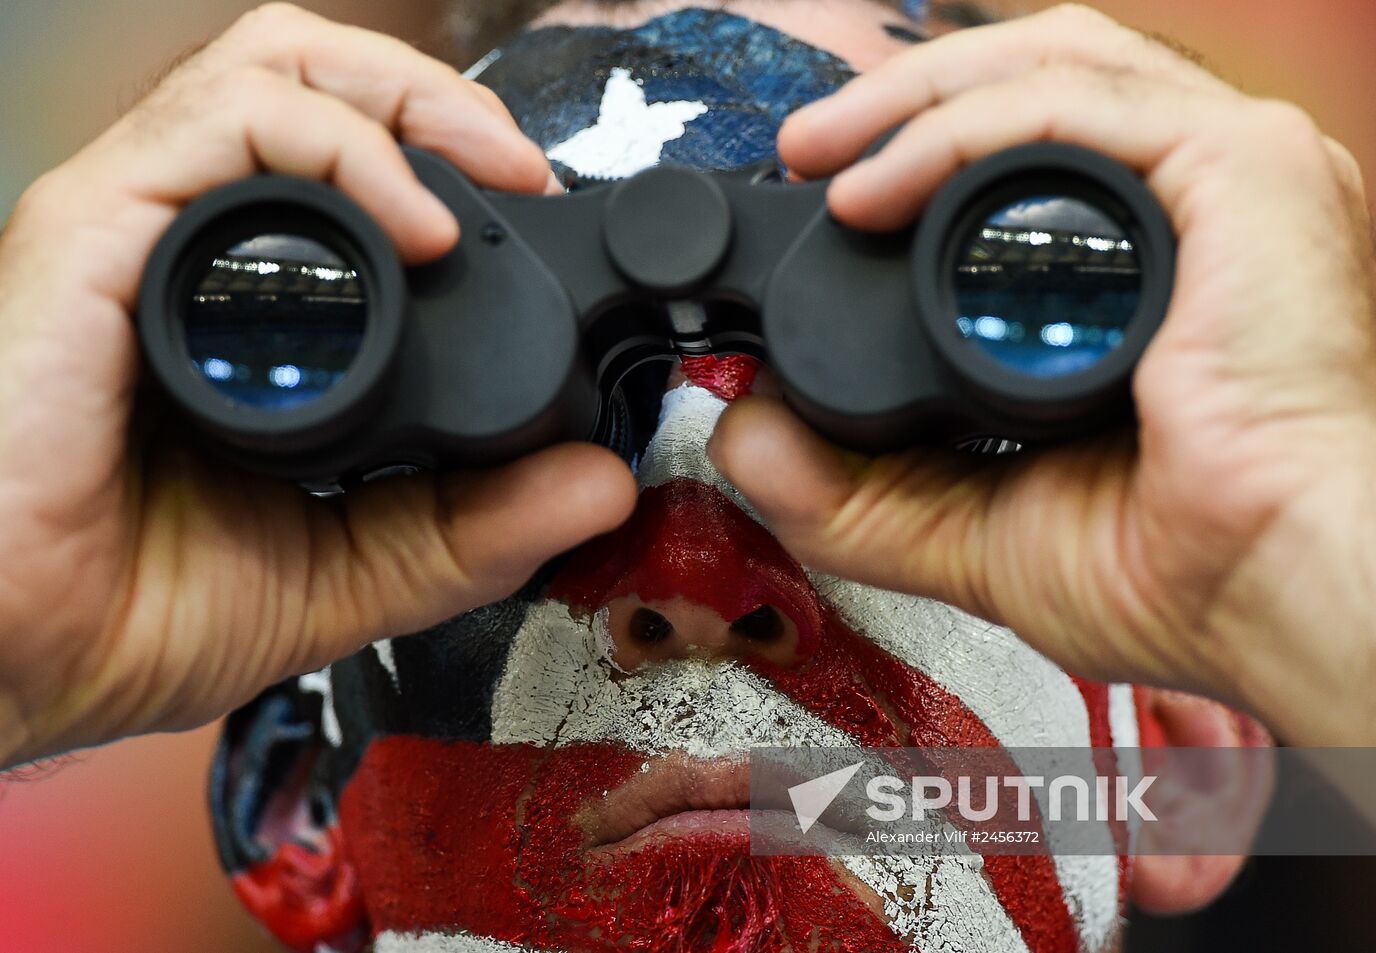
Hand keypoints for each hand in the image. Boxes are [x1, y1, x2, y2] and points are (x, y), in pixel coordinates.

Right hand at [0, 3, 634, 767]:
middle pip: (314, 83)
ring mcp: (135, 228)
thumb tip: (600, 485)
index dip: (450, 156)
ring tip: (489, 173)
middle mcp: (189, 244)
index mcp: (246, 298)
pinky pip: (222, 128)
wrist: (17, 665)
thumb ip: (475, 529)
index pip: (346, 160)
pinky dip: (341, 151)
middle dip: (436, 100)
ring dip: (403, 101)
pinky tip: (417, 224)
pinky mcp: (92, 239)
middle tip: (522, 168)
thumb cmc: (140, 611)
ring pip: (272, 72)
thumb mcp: (354, 568)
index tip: (538, 210)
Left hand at [710, 4, 1375, 745]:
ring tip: (823, 154)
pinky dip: (955, 135)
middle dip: (904, 105)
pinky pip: (1069, 111)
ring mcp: (1227, 173)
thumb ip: (855, 491)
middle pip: (1036, 85)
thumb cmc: (1183, 568)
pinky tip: (876, 187)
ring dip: (914, 99)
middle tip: (808, 155)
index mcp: (1153, 265)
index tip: (828, 203)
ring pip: (1049, 68)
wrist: (1285, 597)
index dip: (922, 156)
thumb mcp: (975, 526)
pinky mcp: (1244, 170)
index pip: (1030, 158)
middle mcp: (1196, 202)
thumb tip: (746, 441)